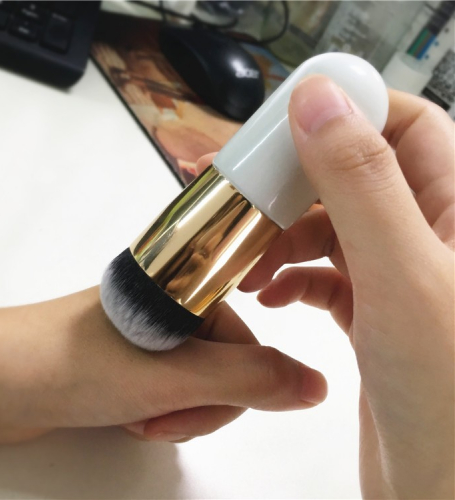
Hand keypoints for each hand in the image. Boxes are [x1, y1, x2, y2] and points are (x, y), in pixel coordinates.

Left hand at [0, 286, 326, 443]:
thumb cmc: (69, 364)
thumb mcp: (173, 376)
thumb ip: (250, 381)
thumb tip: (314, 385)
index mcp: (188, 291)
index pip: (249, 346)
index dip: (232, 388)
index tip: (195, 405)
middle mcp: (173, 308)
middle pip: (225, 370)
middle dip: (198, 406)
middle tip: (157, 414)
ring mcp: (152, 334)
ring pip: (199, 385)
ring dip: (176, 412)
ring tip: (136, 414)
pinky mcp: (134, 358)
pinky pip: (171, 390)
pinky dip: (159, 411)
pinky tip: (128, 413)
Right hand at [241, 77, 453, 498]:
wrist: (440, 490)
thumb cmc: (448, 396)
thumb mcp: (403, 274)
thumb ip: (362, 183)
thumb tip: (320, 102)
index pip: (403, 123)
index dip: (345, 112)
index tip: (286, 123)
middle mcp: (431, 234)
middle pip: (354, 175)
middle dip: (296, 185)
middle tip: (247, 199)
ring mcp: (399, 273)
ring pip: (332, 225)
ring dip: (285, 236)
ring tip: (250, 264)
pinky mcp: (373, 309)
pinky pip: (325, 271)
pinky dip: (292, 275)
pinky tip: (270, 293)